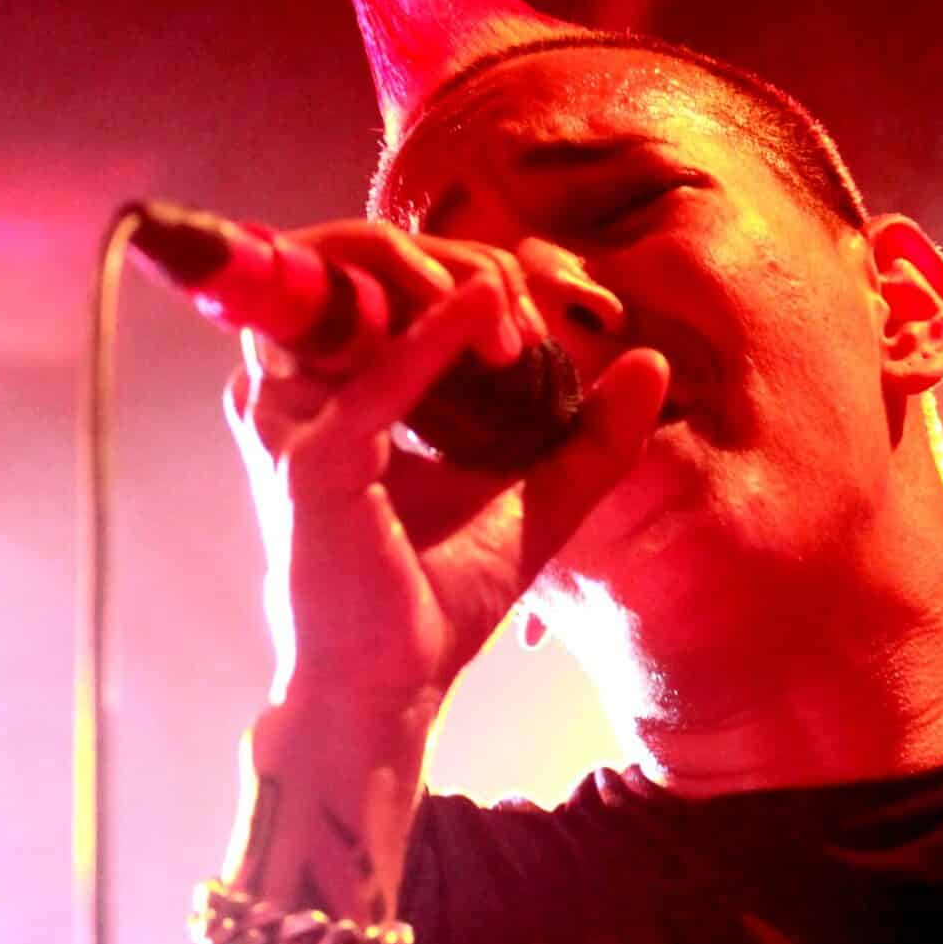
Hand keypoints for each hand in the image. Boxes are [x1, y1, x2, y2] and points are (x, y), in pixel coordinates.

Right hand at [225, 219, 667, 719]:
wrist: (396, 686)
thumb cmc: (441, 593)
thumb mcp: (538, 498)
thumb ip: (591, 434)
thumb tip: (649, 363)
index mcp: (334, 385)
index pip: (380, 270)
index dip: (466, 271)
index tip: (532, 331)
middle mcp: (298, 389)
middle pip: (355, 257)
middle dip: (451, 260)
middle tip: (522, 320)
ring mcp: (293, 421)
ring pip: (343, 285)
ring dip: (431, 275)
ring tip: (506, 321)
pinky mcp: (312, 464)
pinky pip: (376, 377)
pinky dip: (436, 336)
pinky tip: (489, 313)